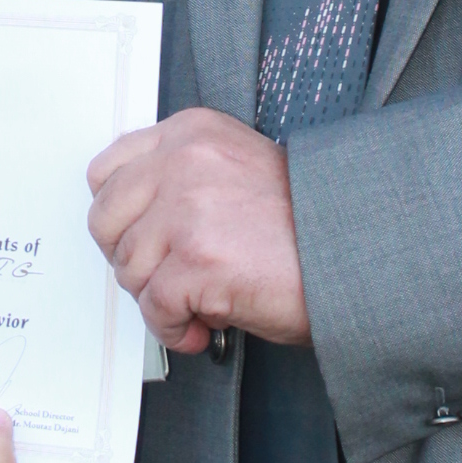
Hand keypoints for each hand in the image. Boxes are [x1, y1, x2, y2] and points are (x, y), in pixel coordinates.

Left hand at [87, 108, 308, 354]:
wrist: (357, 251)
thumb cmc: (307, 223)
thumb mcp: (236, 170)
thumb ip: (183, 179)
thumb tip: (137, 222)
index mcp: (192, 133)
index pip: (107, 170)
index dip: (118, 217)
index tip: (136, 239)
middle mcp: (185, 162)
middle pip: (105, 220)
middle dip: (130, 260)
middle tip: (160, 278)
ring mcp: (189, 210)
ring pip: (129, 268)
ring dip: (157, 298)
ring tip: (195, 302)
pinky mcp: (198, 260)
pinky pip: (155, 307)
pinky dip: (173, 328)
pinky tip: (201, 326)